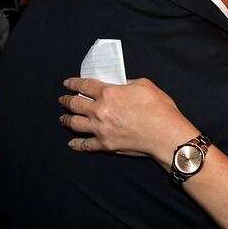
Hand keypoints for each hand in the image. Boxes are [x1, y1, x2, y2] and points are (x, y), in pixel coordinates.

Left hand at [58, 77, 199, 169]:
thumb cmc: (159, 108)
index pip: (85, 86)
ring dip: (67, 119)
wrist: (164, 134)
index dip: (74, 83)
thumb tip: (119, 85)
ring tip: (63, 118)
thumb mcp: (144, 85)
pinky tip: (71, 143)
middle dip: (66, 101)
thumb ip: (127, 83)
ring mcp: (100, 129)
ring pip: (75, 124)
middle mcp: (100, 110)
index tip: (67, 83)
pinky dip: (76, 144)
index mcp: (109, 93)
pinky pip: (85, 145)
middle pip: (76, 104)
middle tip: (62, 100)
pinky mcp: (105, 145)